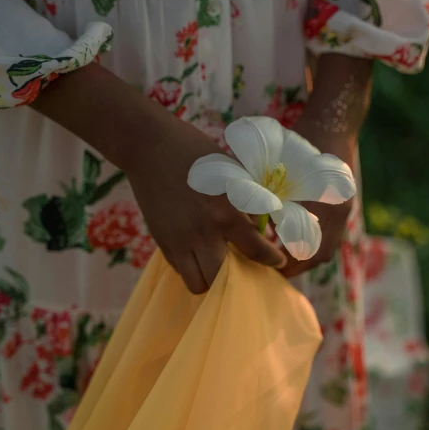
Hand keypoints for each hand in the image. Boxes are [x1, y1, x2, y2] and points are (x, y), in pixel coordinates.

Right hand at [126, 115, 286, 292]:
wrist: (149, 146)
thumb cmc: (196, 154)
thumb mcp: (231, 173)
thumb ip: (247, 203)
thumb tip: (264, 228)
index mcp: (225, 212)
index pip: (256, 250)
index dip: (272, 261)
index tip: (278, 262)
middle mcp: (202, 232)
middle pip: (223, 278)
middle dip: (237, 277)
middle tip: (244, 268)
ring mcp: (178, 240)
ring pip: (197, 283)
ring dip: (211, 280)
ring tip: (218, 267)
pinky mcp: (161, 241)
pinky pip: (179, 269)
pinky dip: (192, 268)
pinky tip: (199, 254)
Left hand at [279, 121, 355, 278]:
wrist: (334, 118)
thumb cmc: (303, 139)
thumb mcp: (282, 168)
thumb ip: (272, 196)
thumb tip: (255, 227)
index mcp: (328, 206)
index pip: (309, 251)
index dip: (289, 264)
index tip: (268, 267)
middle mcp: (340, 212)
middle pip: (320, 254)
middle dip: (296, 264)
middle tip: (271, 268)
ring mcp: (344, 209)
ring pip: (325, 246)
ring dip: (304, 253)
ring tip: (280, 257)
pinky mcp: (342, 204)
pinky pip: (329, 233)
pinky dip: (312, 240)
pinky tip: (291, 237)